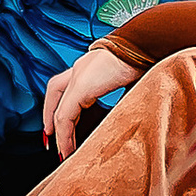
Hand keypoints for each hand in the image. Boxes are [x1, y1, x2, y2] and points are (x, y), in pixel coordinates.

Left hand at [41, 35, 141, 157]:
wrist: (145, 44)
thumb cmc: (144, 58)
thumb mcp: (130, 79)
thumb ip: (122, 94)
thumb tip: (130, 110)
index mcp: (90, 65)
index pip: (66, 85)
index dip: (60, 103)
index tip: (60, 123)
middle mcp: (79, 68)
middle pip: (54, 91)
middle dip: (50, 115)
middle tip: (50, 137)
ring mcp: (78, 75)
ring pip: (59, 108)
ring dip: (59, 131)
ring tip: (63, 150)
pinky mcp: (81, 86)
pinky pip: (65, 115)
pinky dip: (64, 133)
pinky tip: (69, 146)